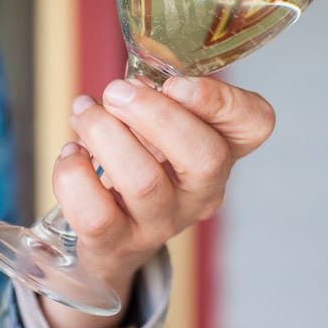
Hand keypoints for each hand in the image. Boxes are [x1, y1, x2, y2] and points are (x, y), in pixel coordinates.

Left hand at [40, 75, 274, 327]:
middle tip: (115, 91)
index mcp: (223, 149)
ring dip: (104, 134)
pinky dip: (74, 174)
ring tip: (84, 113)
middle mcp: (202, 191)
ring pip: (143, 181)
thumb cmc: (141, 163)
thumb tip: (131, 87)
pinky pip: (97, 214)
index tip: (176, 83)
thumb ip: (156, 99)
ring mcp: (163, 222)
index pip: (255, 125)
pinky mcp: (118, 244)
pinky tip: (72, 154)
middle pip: (204, 157)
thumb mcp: (162, 126)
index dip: (222, 101)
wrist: (114, 239)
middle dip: (153, 114)